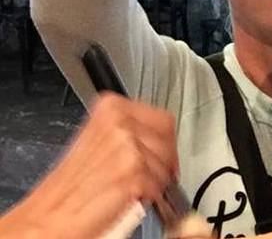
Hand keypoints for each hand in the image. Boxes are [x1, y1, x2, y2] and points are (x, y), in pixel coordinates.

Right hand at [0, 93, 178, 238]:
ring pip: (166, 165)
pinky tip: (129, 199)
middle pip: (168, 141)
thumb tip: (156, 138)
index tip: (164, 154)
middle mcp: (119, 122)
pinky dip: (150, 197)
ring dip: (156, 182)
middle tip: (152, 177)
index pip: (162, 119)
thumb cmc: (68, 188)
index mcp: (111, 108)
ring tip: (132, 190)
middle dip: (165, 162)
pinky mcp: (133, 173)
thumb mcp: (98, 142)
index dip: (167, 141)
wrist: (47, 219)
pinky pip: (160, 185)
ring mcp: (127, 146)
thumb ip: (127, 132)